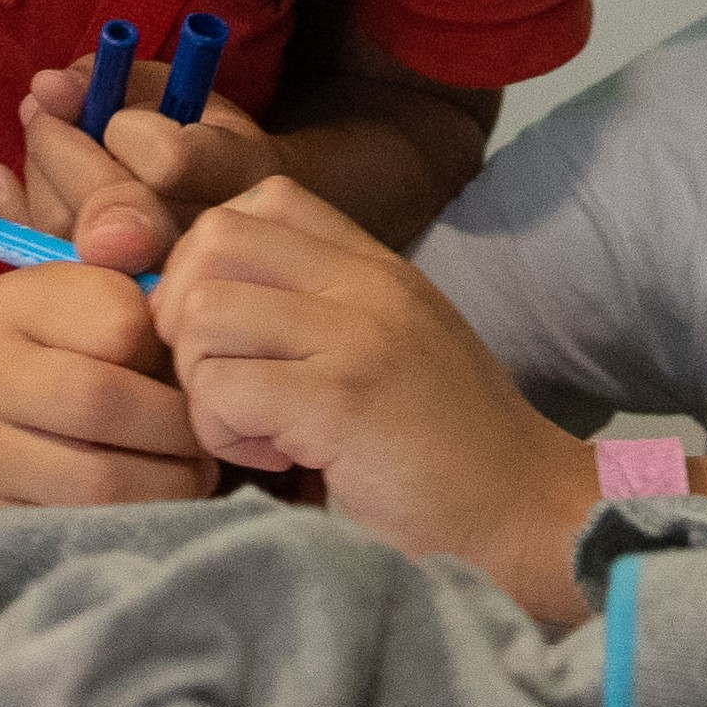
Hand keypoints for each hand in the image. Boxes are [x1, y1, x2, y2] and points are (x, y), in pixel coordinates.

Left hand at [0, 58, 283, 272]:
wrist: (234, 214)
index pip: (168, 162)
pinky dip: (8, 214)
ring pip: (72, 238)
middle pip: (111, 206)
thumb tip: (46, 87)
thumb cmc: (198, 133)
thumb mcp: (174, 90)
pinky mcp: (108, 302)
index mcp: (241, 172)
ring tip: (42, 134)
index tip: (113, 115)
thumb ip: (116, 81)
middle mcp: (206, 236)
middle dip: (61, 149)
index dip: (125, 133)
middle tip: (41, 114)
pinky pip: (42, 264)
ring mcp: (160, 282)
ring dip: (38, 175)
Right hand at [0, 252, 212, 513]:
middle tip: (210, 429)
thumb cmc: (106, 344)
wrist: (33, 427)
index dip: (173, 346)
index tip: (192, 357)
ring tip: (195, 468)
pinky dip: (138, 517)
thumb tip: (127, 237)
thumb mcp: (124, 282)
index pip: (120, 321)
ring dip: (167, 478)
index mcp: (13, 298)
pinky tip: (160, 497)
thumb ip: (138, 238)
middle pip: (102, 399)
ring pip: (96, 475)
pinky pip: (79, 526)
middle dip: (176, 422)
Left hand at [151, 175, 594, 610]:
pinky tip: (273, 460)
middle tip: (220, 381)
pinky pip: (219, 389)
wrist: (522, 506)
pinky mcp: (339, 400)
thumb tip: (208, 303)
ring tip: (252, 426)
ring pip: (204, 315)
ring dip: (201, 383)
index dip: (212, 260)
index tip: (224, 332)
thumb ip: (324, 309)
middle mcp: (365, 283)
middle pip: (215, 242)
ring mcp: (355, 334)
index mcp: (376, 266)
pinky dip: (221, 433)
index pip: (264, 199)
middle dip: (185, 318)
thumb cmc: (447, 443)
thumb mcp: (395, 343)